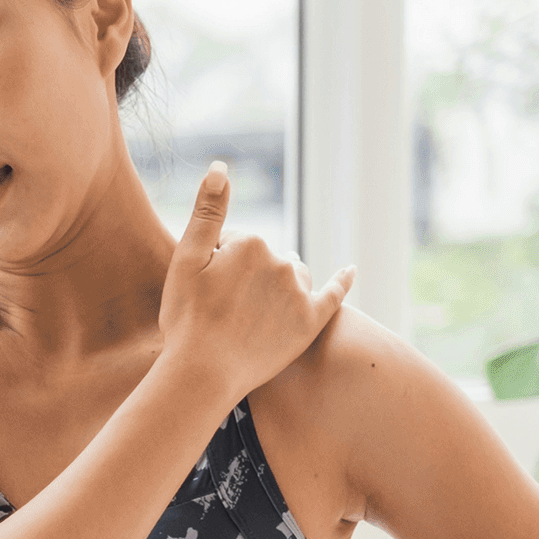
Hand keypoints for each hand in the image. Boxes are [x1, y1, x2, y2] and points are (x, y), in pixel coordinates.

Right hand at [156, 164, 353, 402]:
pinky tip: (351, 270)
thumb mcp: (186, 258)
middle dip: (247, 274)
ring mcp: (300, 293)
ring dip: (278, 283)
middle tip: (223, 308)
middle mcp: (282, 262)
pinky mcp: (311, 322)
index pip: (235, 243)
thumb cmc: (187, 318)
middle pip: (265, 258)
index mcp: (252, 242)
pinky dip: (343, 280)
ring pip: (292, 275)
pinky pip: (334, 294)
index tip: (202, 291)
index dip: (215, 265)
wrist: (203, 373)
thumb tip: (222, 166)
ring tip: (253, 311)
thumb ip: (208, 210)